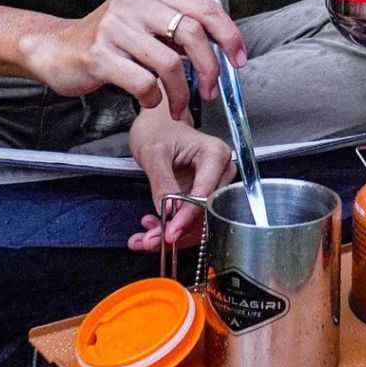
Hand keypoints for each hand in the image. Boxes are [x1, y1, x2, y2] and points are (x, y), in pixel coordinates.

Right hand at [23, 0, 245, 119]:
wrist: (54, 50)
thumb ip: (179, 31)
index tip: (239, 60)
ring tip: (177, 106)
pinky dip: (153, 99)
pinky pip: (144, 83)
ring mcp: (114, 27)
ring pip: (170, 64)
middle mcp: (133, 1)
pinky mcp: (99, 54)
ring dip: (181, 93)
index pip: (204, 8)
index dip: (229, 36)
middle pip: (193, 33)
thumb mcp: (146, 24)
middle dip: (210, 69)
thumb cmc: (109, 42)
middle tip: (208, 92)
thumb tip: (221, 52)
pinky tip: (148, 101)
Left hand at [127, 104, 235, 251]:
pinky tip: (150, 229)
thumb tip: (167, 213)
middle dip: (176, 229)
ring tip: (144, 240)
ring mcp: (214, 185)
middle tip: (148, 242)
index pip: (205, 194)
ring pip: (197, 219)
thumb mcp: (153, 152)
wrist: (158, 124)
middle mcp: (222, 172)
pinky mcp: (203, 194)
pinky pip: (190, 216)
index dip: (186, 216)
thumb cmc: (157, 129)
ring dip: (171, 232)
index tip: (168, 234)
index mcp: (215, 155)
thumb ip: (162, 182)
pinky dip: (171, 226)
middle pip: (204, 211)